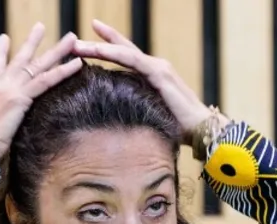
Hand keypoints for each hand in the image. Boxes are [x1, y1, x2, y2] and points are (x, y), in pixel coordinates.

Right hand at [0, 24, 83, 155]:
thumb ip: (0, 124)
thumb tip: (4, 134)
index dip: (0, 51)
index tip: (4, 38)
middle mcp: (1, 86)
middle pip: (20, 58)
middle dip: (31, 42)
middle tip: (40, 27)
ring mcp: (11, 89)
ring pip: (38, 64)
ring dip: (57, 50)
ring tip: (71, 38)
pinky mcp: (21, 98)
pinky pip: (46, 80)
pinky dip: (63, 71)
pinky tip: (76, 63)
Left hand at [72, 20, 217, 142]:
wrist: (203, 130)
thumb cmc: (179, 129)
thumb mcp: (152, 117)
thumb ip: (138, 110)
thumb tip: (118, 120)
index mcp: (152, 76)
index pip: (125, 57)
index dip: (107, 48)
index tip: (86, 43)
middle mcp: (155, 67)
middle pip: (121, 50)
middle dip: (97, 43)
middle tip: (73, 40)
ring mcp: (158, 68)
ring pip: (123, 52)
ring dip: (99, 47)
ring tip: (78, 45)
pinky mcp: (160, 75)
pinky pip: (133, 60)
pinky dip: (115, 53)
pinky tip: (99, 50)